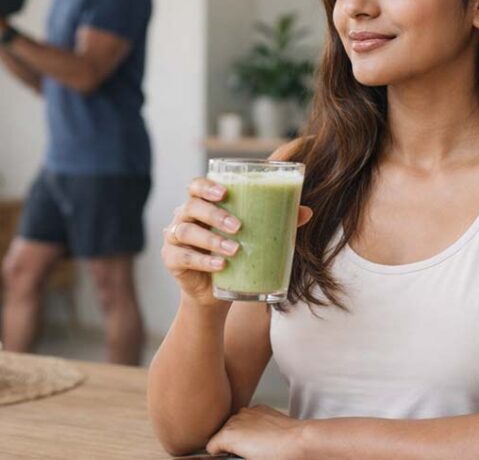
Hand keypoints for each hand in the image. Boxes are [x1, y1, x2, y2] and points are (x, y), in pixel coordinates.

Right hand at [160, 177, 311, 307]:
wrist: (216, 292)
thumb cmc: (235, 256)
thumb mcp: (253, 238)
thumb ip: (275, 222)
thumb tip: (306, 211)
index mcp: (202, 205)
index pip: (196, 186)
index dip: (207, 186)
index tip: (225, 191)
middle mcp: (184, 217)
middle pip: (191, 206)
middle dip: (215, 214)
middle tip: (238, 226)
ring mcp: (173, 238)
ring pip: (185, 231)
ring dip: (211, 239)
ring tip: (234, 249)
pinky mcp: (171, 260)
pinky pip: (182, 256)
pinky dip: (202, 261)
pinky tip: (220, 265)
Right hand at [206, 405, 305, 458]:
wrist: (299, 441)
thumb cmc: (277, 455)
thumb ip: (235, 456)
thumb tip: (236, 454)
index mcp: (228, 434)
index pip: (211, 446)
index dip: (219, 455)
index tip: (228, 458)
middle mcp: (235, 419)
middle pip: (222, 433)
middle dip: (230, 443)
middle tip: (243, 454)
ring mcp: (248, 411)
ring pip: (235, 424)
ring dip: (240, 433)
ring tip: (256, 445)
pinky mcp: (260, 408)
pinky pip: (248, 417)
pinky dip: (251, 425)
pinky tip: (263, 435)